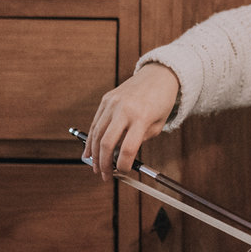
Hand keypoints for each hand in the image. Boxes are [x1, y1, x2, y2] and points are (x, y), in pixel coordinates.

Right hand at [83, 63, 179, 180]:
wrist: (158, 75)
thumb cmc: (161, 102)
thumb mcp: (158, 124)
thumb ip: (140, 140)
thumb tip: (121, 158)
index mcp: (141, 117)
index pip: (128, 148)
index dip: (124, 165)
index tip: (124, 172)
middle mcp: (124, 110)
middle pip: (107, 143)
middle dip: (104, 163)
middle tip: (105, 175)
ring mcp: (112, 103)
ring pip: (96, 134)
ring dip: (94, 154)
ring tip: (96, 167)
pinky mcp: (106, 100)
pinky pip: (95, 123)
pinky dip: (90, 139)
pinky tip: (89, 151)